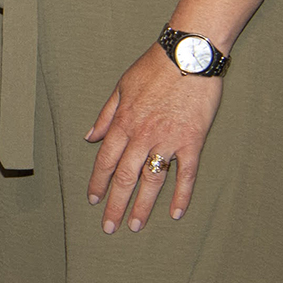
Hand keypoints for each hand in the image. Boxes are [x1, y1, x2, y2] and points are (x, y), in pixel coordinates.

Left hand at [84, 43, 221, 231]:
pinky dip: (181, 195)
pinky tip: (176, 213)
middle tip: (109, 227)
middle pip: (125, 177)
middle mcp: (142, 136)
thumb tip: (89, 137)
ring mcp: (168, 140)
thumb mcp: (121, 86)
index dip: (97, 183)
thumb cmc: (154, 67)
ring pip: (152, 181)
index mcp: (123, 123)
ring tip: (136, 226)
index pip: (105, 161)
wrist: (188, 55)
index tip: (92, 201)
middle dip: (114, 204)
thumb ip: (106, 115)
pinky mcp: (192, 142)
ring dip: (143, 206)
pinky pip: (186, 174)